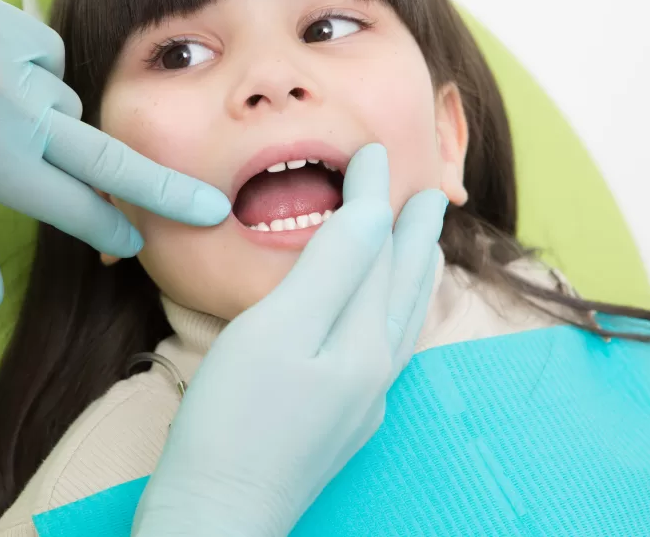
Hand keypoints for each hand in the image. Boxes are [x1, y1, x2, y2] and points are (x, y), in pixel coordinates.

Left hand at [0, 0, 229, 311]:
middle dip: (166, 187)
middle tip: (213, 205)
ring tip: (7, 129)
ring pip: (68, 104)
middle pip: (109, 157)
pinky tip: (1, 81)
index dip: (111, 230)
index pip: (72, 206)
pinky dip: (38, 76)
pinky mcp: (4, 15)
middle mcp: (13, 107)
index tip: (144, 244)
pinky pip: (47, 56)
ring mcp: (13, 55)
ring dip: (60, 127)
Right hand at [133, 144, 447, 536]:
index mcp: (366, 340)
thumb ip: (331, 268)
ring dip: (414, 277)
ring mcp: (362, 403)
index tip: (373, 149)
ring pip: (402, 322)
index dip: (375, 194)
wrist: (218, 518)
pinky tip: (383, 323)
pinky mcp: (339, 424)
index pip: (377, 246)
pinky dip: (393, 317)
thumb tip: (374, 214)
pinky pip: (385, 351)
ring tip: (423, 249)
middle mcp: (376, 371)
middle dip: (415, 235)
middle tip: (430, 195)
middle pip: (405, 286)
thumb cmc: (236, 421)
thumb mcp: (279, 329)